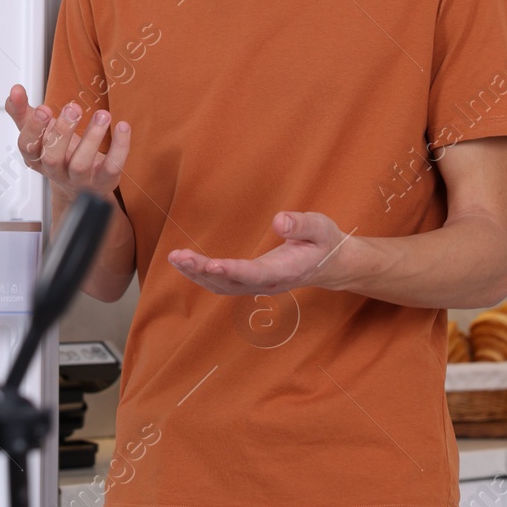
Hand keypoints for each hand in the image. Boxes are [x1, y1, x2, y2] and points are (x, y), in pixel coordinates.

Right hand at [5, 84, 130, 199]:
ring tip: (103, 115)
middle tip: (73, 108)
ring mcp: (79, 179)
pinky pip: (111, 167)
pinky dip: (119, 147)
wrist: (82, 184)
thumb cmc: (59, 152)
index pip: (27, 146)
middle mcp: (56, 170)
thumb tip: (14, 90)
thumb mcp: (38, 132)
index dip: (33, 129)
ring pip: (81, 163)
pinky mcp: (103, 181)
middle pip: (52, 157)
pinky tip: (122, 127)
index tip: (42, 108)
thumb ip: (22, 112)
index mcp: (37, 158)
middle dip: (62, 131)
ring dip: (92, 137)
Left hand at [169, 211, 360, 295]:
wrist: (330, 264)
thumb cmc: (324, 243)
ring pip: (221, 286)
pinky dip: (202, 274)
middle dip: (203, 271)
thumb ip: (302, 225)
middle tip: (180, 257)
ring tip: (176, 258)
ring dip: (197, 274)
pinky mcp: (250, 282)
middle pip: (230, 284)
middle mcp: (267, 284)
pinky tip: (186, 263)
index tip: (212, 264)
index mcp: (285, 272)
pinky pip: (221, 283)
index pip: (255, 274)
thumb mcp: (321, 228)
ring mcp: (257, 286)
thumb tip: (279, 221)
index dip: (233, 271)